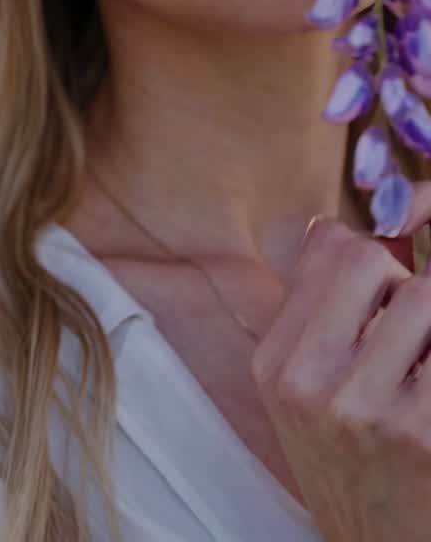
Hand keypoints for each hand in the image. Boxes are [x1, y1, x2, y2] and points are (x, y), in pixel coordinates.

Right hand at [250, 184, 430, 541]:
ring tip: (421, 367)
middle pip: (369, 258)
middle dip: (402, 283)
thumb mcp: (310, 392)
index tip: (384, 296)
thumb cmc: (355, 465)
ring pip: (424, 296)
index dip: (371, 258)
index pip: (328, 245)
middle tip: (408, 334)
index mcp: (276, 361)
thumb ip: (324, 306)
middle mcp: (307, 381)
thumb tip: (341, 227)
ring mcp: (364, 409)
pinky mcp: (420, 433)